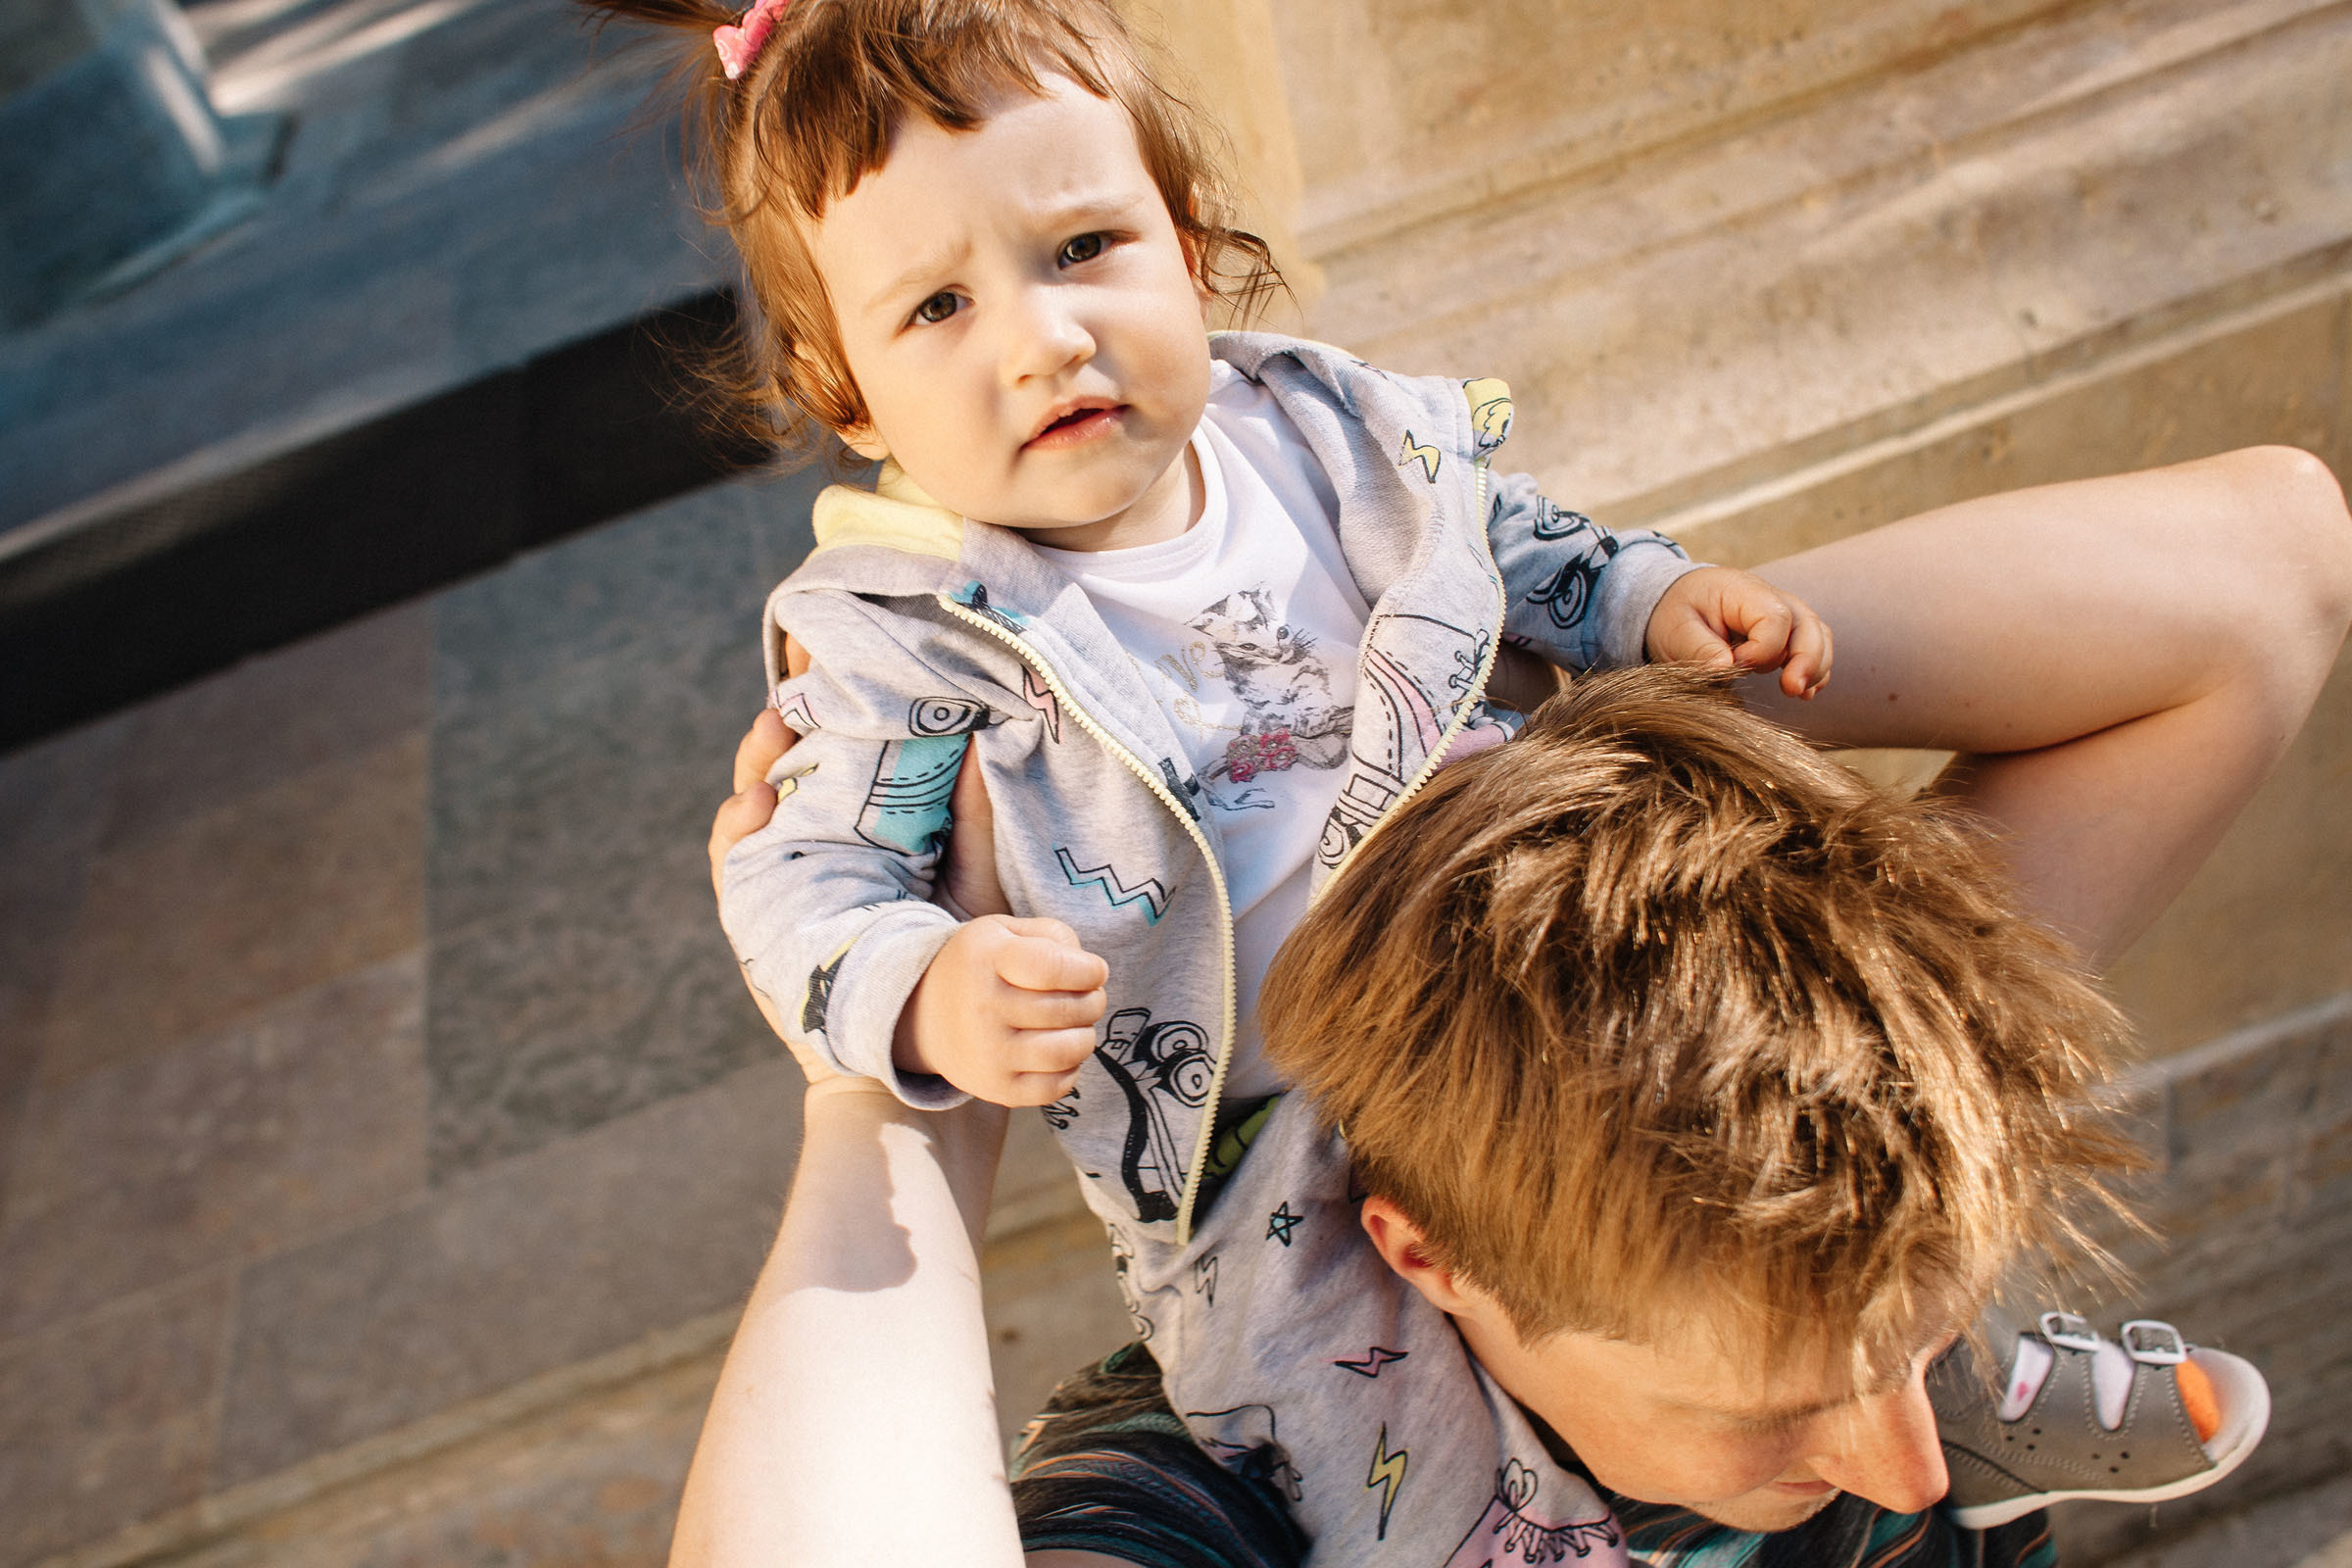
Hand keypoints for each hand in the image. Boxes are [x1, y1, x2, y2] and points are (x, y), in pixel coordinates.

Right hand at [711, 634, 1028, 1084]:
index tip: (825, 652)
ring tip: (773, 733)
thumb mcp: (969, 872)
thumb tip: (986, 731)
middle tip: (793, 684)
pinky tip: (757, 804)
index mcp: (859, 827)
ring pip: (748, 808)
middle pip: (783, 772)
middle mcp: (813, 846)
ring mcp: (781, 880)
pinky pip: (733, 867)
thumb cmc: (948, 953)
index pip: (832, 754)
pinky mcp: (758, 918)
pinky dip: (736, 829)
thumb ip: (970, 811)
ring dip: (753, 766)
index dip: (822, 704)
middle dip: (781, 724)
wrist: (922, 1041)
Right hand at [893, 915, 1108, 1105]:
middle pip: (1069, 1009)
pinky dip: (1070, 1069)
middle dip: (1093, 1000)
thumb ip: (1053, 937)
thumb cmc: (980, 966)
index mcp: (986, 958)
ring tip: (1074, 1024)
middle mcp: (982, 1007)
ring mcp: (987, 1053)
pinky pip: (1056, 1088)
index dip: (1088, 970)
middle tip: (1087, 996)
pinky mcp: (995, 1088)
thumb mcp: (1004, 930)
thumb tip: (1090, 973)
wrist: (923, 1013)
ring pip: (1068, 1051)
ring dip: (1085, 1035)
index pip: (1054, 967)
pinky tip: (1057, 1050)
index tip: (1094, 971)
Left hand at [1645, 565, 1832, 698]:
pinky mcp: (1787, 633)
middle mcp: (1773, 598)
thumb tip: (1723, 669)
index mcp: (1744, 591)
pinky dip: (1816, 670)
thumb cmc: (1678, 613)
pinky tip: (1806, 693)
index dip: (1762, 649)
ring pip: (1818, 637)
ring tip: (1799, 693)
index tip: (1735, 664)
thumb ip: (1699, 648)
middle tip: (1791, 690)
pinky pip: (1814, 647)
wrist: (1679, 602)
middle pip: (1807, 625)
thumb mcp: (1676, 628)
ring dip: (1815, 667)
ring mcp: (1785, 614)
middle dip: (1806, 660)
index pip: (1774, 618)